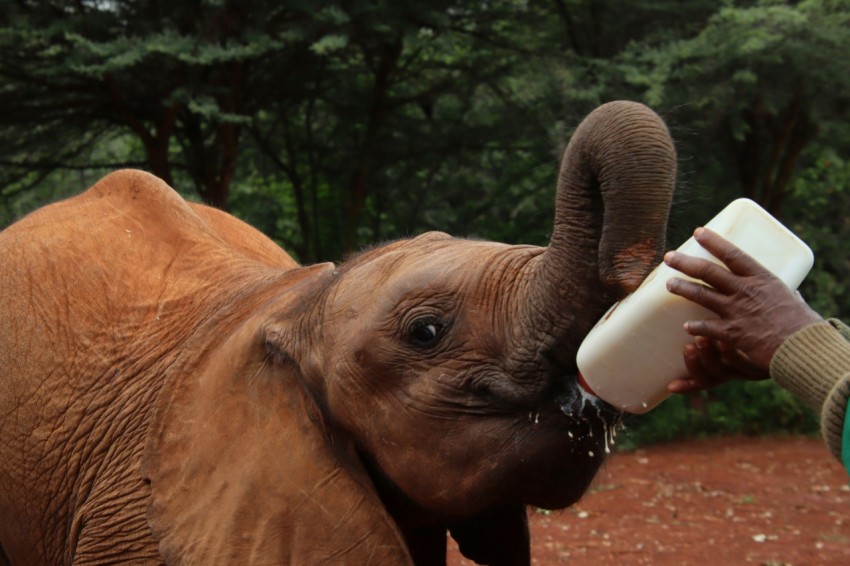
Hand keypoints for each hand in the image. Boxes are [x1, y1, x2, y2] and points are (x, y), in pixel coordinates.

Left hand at [663, 227, 822, 391]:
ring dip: (683, 288)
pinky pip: (707, 327)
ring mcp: (737, 311)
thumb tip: (792, 293)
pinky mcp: (733, 332)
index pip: (733, 254)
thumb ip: (784, 294)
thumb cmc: (802, 324)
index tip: (698, 232)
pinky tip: (685, 325)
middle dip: (686, 263)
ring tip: (668, 284)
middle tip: (669, 257)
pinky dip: (696, 326)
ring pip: (702, 295)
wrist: (803, 346)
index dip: (714, 242)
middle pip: (709, 272)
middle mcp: (746, 290)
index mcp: (761, 278)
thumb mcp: (793, 299)